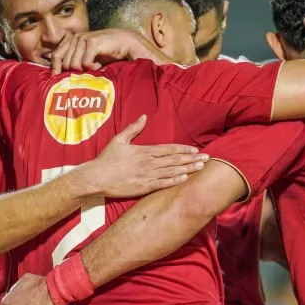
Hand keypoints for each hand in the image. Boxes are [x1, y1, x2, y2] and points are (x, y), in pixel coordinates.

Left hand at [51, 29, 169, 74]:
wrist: (124, 43)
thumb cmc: (106, 53)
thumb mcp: (88, 58)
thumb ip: (76, 62)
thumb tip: (61, 75)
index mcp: (72, 41)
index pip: (56, 55)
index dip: (55, 68)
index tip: (55, 79)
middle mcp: (75, 38)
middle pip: (65, 63)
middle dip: (74, 72)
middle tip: (86, 73)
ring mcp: (82, 39)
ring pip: (74, 64)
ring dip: (85, 70)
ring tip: (94, 67)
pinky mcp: (91, 42)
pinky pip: (84, 63)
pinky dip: (92, 67)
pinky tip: (98, 65)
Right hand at [86, 115, 208, 197]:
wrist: (97, 177)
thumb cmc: (107, 159)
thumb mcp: (119, 139)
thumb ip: (133, 128)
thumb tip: (144, 116)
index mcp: (144, 150)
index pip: (169, 149)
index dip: (184, 149)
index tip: (195, 149)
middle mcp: (149, 162)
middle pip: (175, 160)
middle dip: (192, 158)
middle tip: (207, 158)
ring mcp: (148, 175)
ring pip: (172, 171)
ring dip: (188, 169)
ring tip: (201, 167)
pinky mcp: (144, 187)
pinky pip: (163, 184)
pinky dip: (175, 181)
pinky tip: (186, 179)